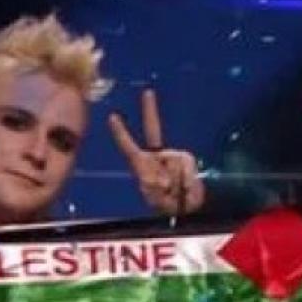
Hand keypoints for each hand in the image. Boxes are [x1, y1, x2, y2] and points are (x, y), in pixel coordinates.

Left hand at [109, 88, 204, 215]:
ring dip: (178, 181)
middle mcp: (157, 156)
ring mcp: (173, 156)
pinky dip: (188, 180)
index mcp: (143, 165)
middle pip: (153, 130)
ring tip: (176, 193)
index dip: (122, 133)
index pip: (130, 147)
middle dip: (150, 110)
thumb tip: (164, 179)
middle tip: (147, 93)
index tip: (113, 117)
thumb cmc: (168, 204)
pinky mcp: (186, 159)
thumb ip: (157, 187)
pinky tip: (186, 189)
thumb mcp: (158, 200)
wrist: (188, 209)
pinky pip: (187, 167)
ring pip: (175, 162)